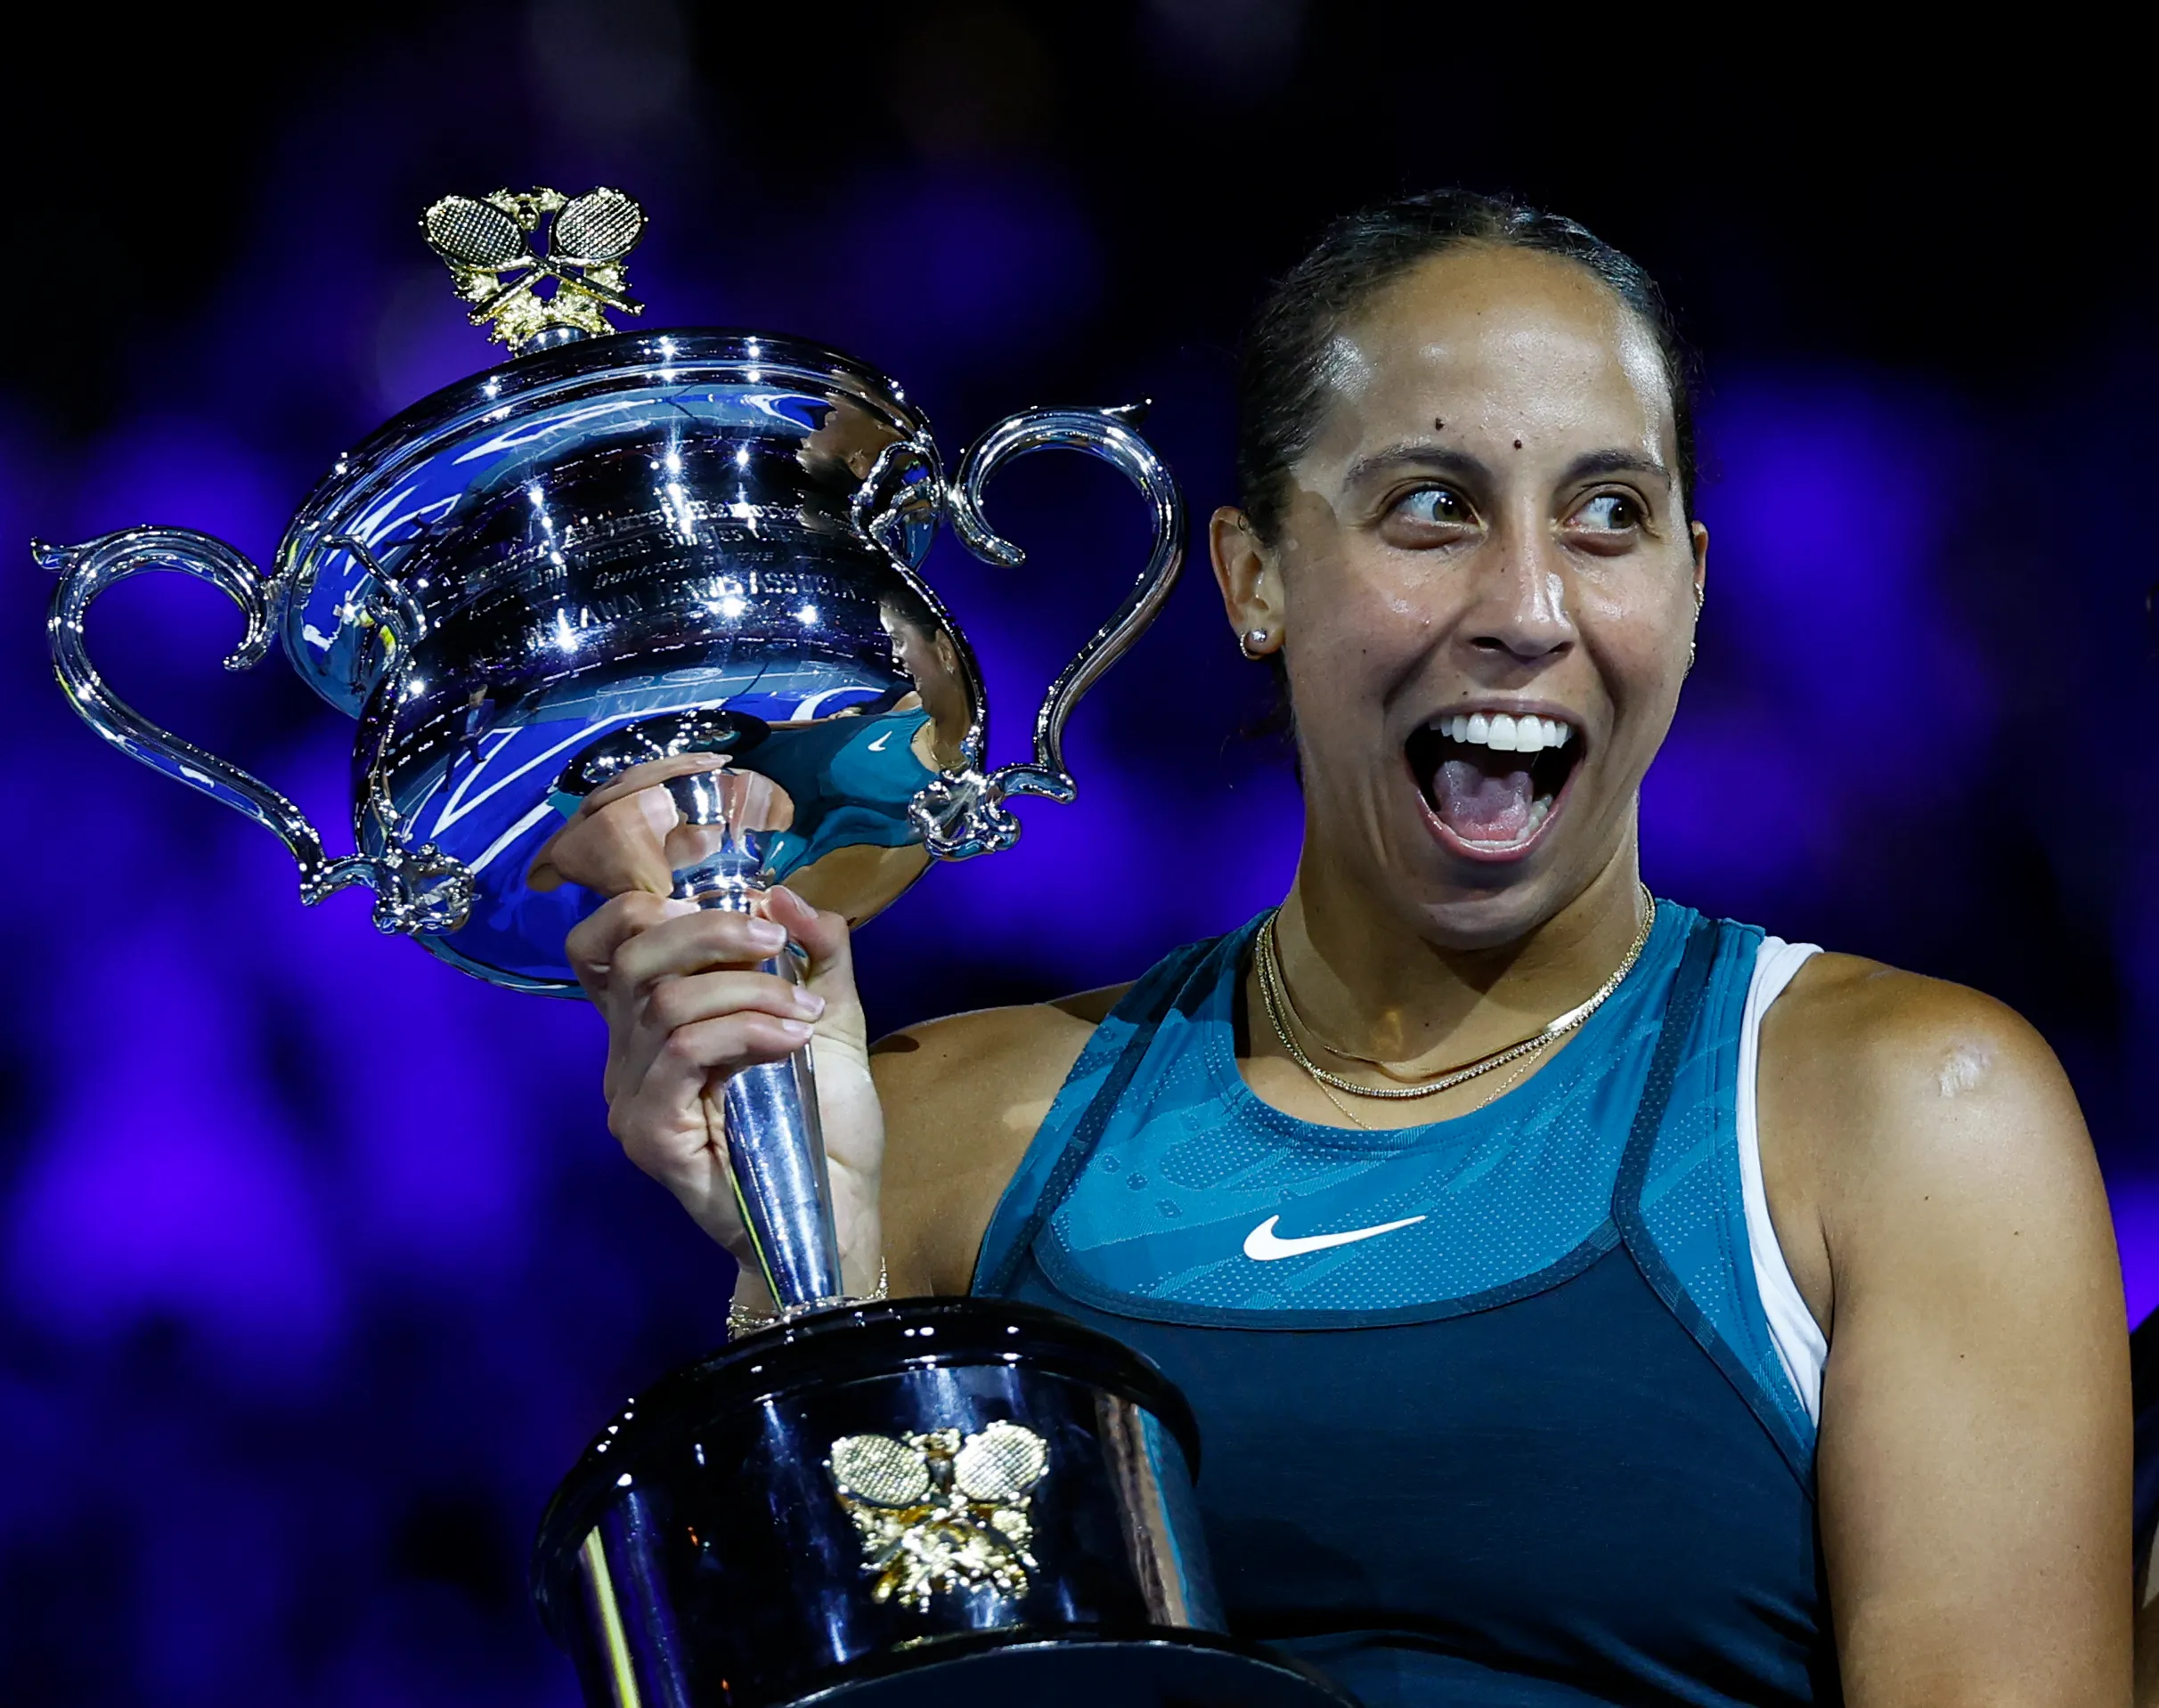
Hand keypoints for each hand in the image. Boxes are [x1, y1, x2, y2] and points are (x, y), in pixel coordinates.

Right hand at [561, 786, 881, 1308]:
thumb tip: (782, 891)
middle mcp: (627, 1054)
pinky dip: (744, 1029)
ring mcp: (631, 1096)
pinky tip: (792, 1041)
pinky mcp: (649, 1133)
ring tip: (804, 1014)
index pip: (604, 939)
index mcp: (654, 1019)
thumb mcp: (829, 1014)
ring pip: (665, 1000)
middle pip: (632, 951)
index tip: (734, 906)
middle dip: (712, 930)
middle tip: (777, 943)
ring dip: (748, 990)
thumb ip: (815, 950)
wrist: (840, 1208)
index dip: (652, 903)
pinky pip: (683, 1052)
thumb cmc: (826, 1120)